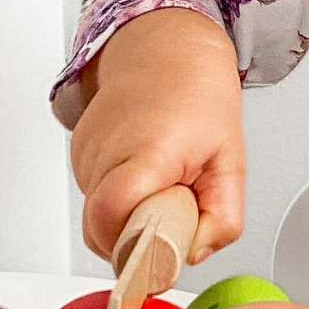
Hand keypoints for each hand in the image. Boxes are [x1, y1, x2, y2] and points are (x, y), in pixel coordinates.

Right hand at [71, 8, 245, 265]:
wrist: (166, 51)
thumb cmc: (197, 98)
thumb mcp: (231, 162)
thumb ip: (222, 220)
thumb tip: (192, 255)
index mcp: (148, 151)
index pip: (113, 216)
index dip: (131, 247)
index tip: (157, 256)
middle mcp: (107, 152)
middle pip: (100, 229)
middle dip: (132, 243)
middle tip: (166, 220)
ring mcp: (86, 155)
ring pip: (96, 221)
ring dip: (127, 221)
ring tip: (156, 188)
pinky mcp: (77, 157)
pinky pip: (93, 203)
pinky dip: (117, 203)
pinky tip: (140, 176)